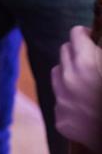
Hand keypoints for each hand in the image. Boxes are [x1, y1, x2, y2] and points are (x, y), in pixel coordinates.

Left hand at [52, 26, 101, 153]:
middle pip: (65, 52)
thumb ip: (101, 54)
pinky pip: (61, 101)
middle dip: (77, 52)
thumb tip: (94, 45)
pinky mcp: (61, 119)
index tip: (91, 38)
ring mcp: (62, 100)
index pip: (76, 34)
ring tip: (86, 82)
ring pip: (57, 74)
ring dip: (69, 73)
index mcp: (86, 62)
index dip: (85, 34)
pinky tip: (86, 107)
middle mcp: (68, 78)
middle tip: (90, 60)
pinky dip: (70, 100)